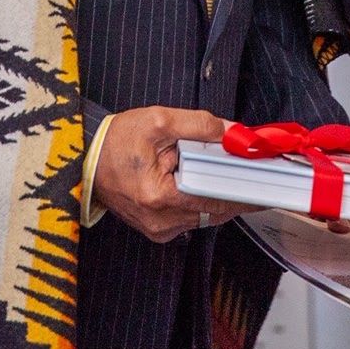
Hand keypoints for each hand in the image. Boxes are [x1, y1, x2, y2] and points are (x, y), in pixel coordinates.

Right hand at [92, 106, 253, 243]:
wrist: (84, 160)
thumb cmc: (116, 141)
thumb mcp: (159, 120)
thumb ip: (199, 125)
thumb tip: (232, 133)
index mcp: (160, 196)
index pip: (216, 197)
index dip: (243, 186)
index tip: (265, 179)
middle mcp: (161, 220)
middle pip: (215, 208)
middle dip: (235, 187)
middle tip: (254, 168)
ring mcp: (159, 229)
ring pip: (206, 214)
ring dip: (220, 192)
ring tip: (231, 169)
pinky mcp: (157, 228)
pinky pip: (192, 215)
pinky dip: (204, 198)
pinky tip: (208, 179)